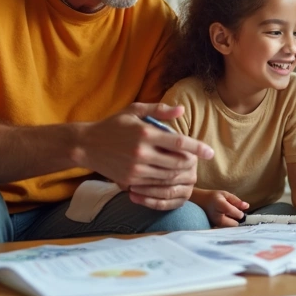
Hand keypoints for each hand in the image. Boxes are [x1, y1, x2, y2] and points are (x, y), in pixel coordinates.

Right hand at [72, 103, 214, 210]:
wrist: (86, 145)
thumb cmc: (113, 125)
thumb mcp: (134, 111)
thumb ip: (159, 111)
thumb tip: (181, 110)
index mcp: (145, 133)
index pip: (179, 142)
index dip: (198, 148)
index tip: (210, 152)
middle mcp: (142, 152)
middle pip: (177, 162)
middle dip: (191, 163)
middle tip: (197, 160)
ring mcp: (135, 169)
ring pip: (168, 176)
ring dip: (181, 174)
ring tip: (187, 168)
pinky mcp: (129, 180)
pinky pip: (155, 184)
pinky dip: (166, 182)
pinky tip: (170, 176)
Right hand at [203, 190, 248, 227]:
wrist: (199, 202)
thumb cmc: (213, 197)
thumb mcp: (225, 194)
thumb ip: (236, 201)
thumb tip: (247, 206)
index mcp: (222, 206)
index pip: (238, 215)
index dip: (240, 212)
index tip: (238, 209)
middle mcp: (218, 218)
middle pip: (235, 224)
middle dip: (236, 219)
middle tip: (232, 213)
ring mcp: (215, 225)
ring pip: (230, 228)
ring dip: (232, 223)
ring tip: (226, 215)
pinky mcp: (214, 228)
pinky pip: (225, 229)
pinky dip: (227, 225)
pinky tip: (223, 219)